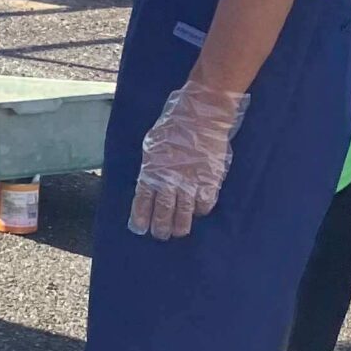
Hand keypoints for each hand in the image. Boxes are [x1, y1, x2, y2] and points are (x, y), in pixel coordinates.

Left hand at [129, 81, 247, 241]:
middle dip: (160, 228)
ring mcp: (191, 183)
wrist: (201, 115)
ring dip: (180, 226)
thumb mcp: (152, 144)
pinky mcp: (210, 181)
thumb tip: (149, 180)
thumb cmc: (174, 124)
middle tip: (160, 235)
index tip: (140, 229)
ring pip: (184, 214)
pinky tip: (197, 212)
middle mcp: (170, 181)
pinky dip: (200, 210)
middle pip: (163, 213)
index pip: (142, 202)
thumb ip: (151, 165)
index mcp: (152, 171)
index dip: (140, 218)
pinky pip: (205, 203)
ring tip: (178, 233)